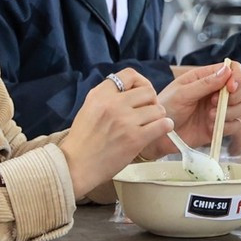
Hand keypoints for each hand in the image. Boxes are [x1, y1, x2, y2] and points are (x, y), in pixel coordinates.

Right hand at [59, 70, 173, 197]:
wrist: (76, 166)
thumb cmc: (83, 140)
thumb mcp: (89, 108)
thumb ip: (108, 97)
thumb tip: (132, 92)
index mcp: (100, 94)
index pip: (130, 74)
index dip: (141, 82)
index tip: (142, 94)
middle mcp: (113, 104)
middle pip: (148, 91)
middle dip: (152, 101)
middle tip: (148, 112)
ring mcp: (125, 121)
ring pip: (158, 109)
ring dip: (158, 117)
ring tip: (151, 125)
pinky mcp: (135, 139)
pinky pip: (162, 125)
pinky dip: (165, 126)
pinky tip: (161, 129)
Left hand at [158, 61, 240, 158]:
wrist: (159, 135)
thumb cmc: (165, 109)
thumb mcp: (181, 93)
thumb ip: (204, 83)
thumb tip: (227, 71)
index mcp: (206, 77)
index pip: (232, 69)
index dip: (237, 76)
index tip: (230, 87)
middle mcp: (216, 92)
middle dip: (236, 96)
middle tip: (215, 103)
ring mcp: (220, 109)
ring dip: (230, 112)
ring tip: (209, 116)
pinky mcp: (220, 126)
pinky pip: (236, 125)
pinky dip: (227, 126)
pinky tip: (210, 127)